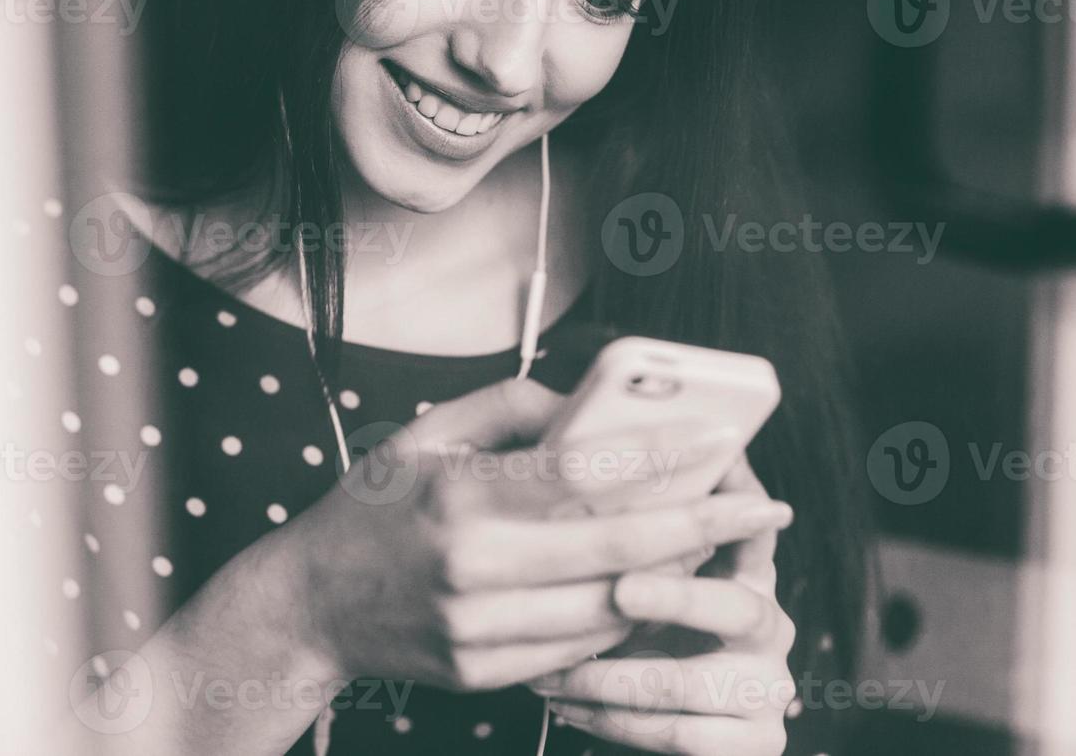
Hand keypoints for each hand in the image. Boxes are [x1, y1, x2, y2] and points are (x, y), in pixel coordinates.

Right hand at [275, 379, 795, 693]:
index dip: (662, 456)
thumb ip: (508, 406)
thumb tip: (586, 402)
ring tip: (715, 540)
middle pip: (618, 551)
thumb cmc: (372, 507)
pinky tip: (652, 584)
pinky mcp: (486, 673)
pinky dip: (627, 613)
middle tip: (764, 508)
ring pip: (611, 606)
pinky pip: (582, 645)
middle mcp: (473, 569)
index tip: (720, 437)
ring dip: (675, 575)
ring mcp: (480, 631)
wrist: (310, 605)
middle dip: (704, 526)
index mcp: (459, 497)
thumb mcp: (424, 433)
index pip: (583, 473)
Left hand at [527, 456, 797, 754]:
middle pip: (738, 606)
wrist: (676, 723)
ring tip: (547, 670)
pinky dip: (614, 724)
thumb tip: (575, 448)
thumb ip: (627, 523)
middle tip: (619, 590)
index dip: (730, 502)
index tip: (701, 480)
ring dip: (609, 678)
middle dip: (676, 597)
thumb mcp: (638, 572)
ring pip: (689, 685)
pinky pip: (681, 737)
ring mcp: (767, 687)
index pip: (749, 526)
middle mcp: (767, 624)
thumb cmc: (639, 629)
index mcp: (747, 570)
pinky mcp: (754, 743)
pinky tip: (567, 706)